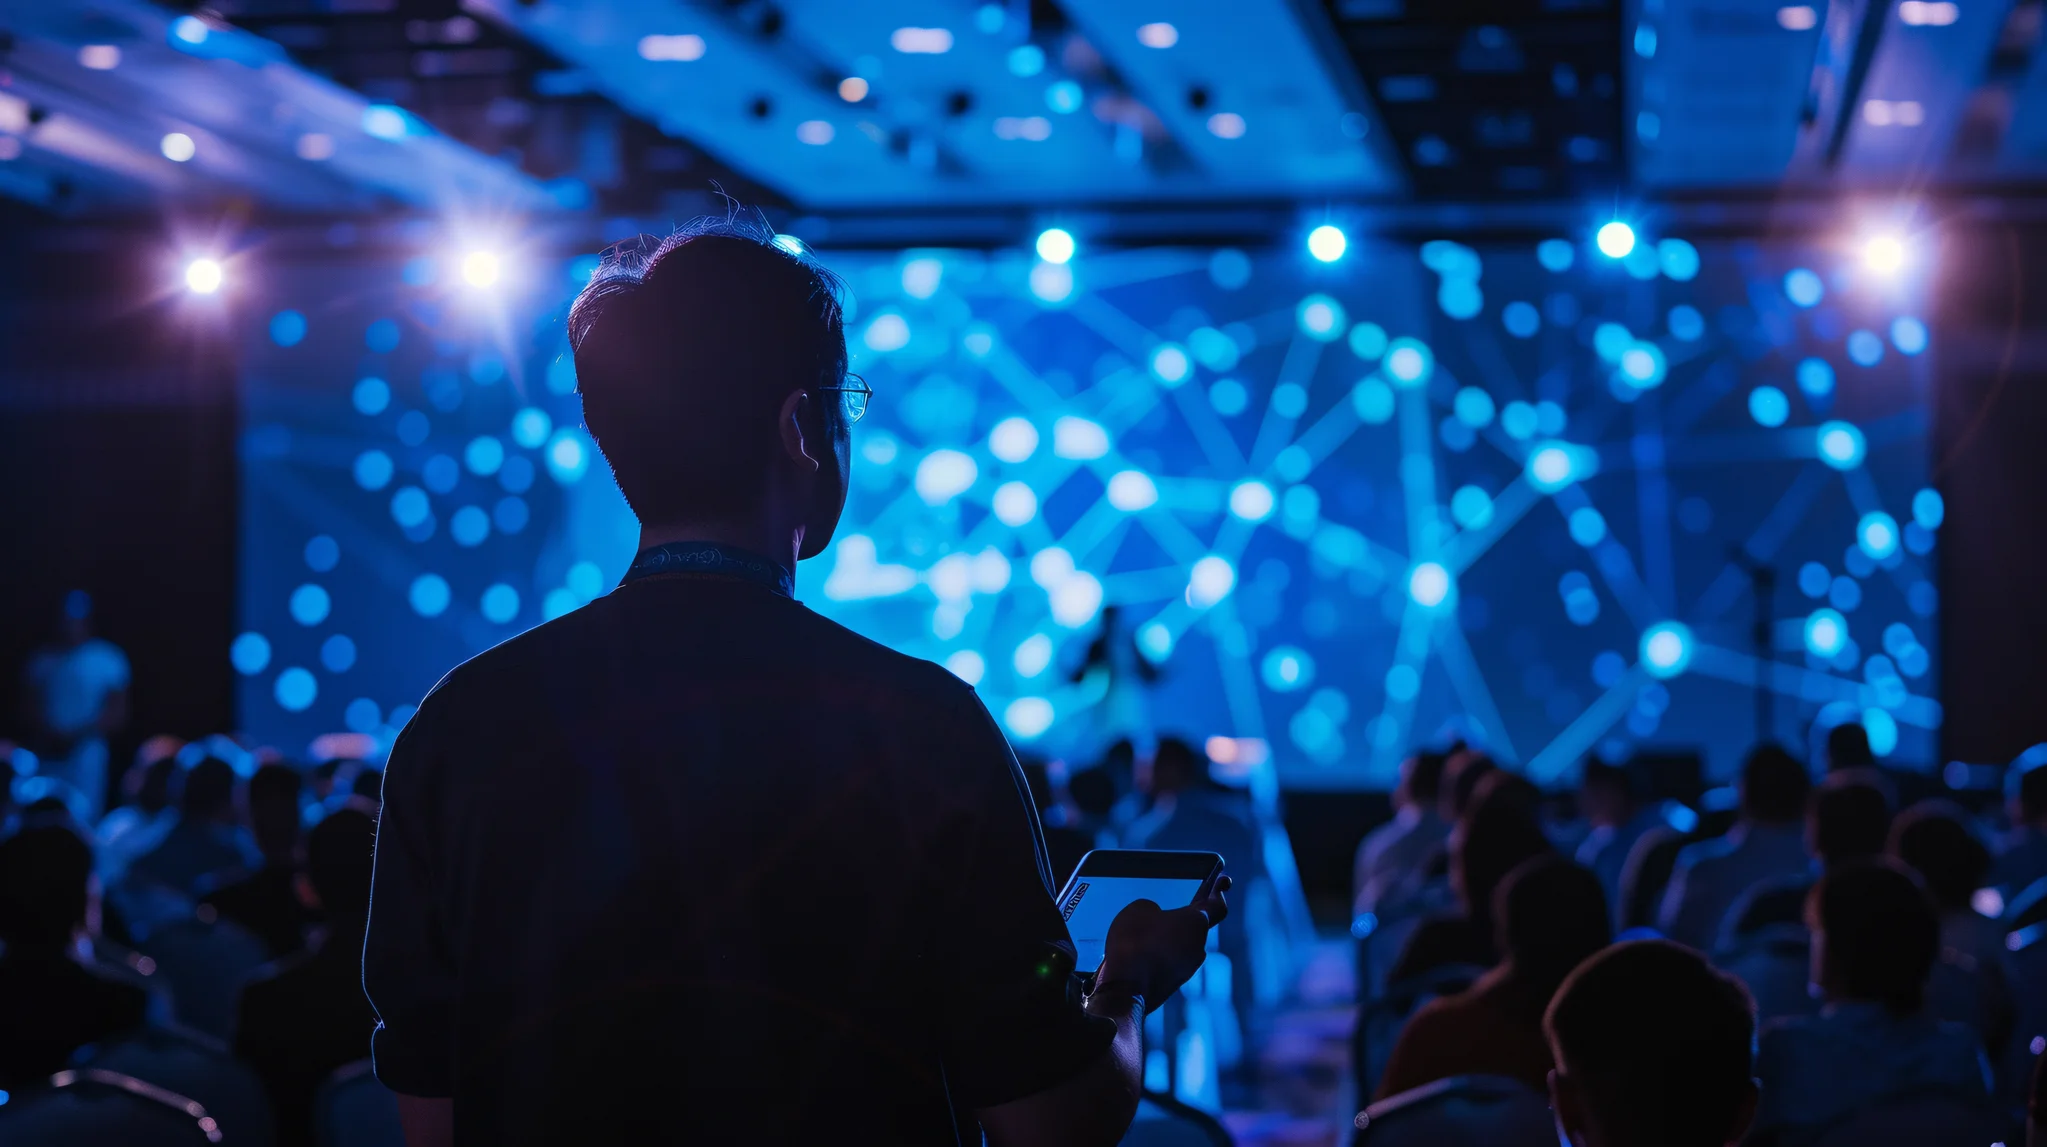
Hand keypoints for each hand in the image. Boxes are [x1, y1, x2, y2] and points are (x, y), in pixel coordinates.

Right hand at [1094, 874, 1229, 1008]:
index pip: (1217, 906)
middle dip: (1184, 918)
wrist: (1124, 987)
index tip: (1223, 881)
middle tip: (1170, 910)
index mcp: (1196, 923)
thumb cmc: (1134, 942)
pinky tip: (1140, 953)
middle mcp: (1198, 946)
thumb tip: (1157, 921)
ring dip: (1170, 938)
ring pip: (1182, 946)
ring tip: (1145, 933)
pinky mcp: (1173, 983)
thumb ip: (1154, 910)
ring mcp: (1187, 968)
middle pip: (1197, 927)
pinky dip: (1160, 955)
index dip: (1219, 892)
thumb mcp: (1139, 909)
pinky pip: (1170, 962)